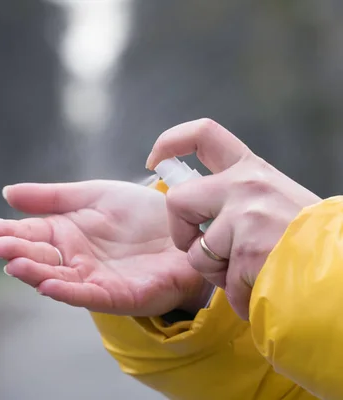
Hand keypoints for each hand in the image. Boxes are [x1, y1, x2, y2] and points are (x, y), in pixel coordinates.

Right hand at [0, 180, 212, 316]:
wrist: (185, 224)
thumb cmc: (139, 212)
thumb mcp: (92, 195)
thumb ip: (52, 197)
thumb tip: (7, 193)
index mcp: (66, 235)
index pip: (32, 234)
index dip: (12, 232)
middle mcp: (75, 260)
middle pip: (41, 259)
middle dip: (18, 254)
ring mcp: (95, 279)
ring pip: (58, 279)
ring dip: (36, 274)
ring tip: (16, 265)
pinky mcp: (119, 296)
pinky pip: (89, 296)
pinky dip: (68, 292)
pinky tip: (48, 285)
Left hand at [146, 118, 320, 319]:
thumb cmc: (311, 238)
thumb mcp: (277, 199)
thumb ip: (240, 198)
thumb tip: (202, 211)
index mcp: (252, 169)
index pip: (203, 135)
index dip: (170, 143)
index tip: (156, 160)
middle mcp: (245, 186)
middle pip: (177, 201)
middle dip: (181, 233)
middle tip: (202, 249)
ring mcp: (245, 219)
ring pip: (196, 252)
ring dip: (216, 272)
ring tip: (249, 272)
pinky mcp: (247, 253)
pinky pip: (222, 284)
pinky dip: (238, 296)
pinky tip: (262, 287)